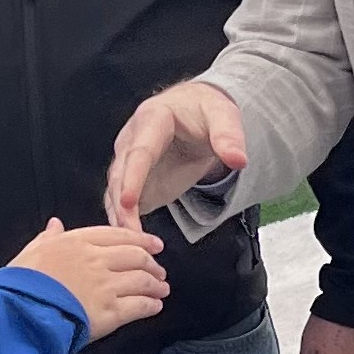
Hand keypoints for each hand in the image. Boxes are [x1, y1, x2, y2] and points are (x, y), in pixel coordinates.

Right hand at [7, 218, 165, 339]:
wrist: (20, 312)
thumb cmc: (20, 284)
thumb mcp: (30, 252)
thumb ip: (47, 237)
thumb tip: (55, 223)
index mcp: (77, 243)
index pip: (116, 235)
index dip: (140, 239)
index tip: (153, 244)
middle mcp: (95, 261)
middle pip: (135, 256)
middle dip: (151, 263)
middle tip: (159, 269)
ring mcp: (105, 286)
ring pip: (141, 280)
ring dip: (156, 284)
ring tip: (162, 289)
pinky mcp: (109, 313)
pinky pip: (139, 306)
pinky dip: (151, 305)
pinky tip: (156, 307)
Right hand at [105, 81, 244, 227]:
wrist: (193, 110)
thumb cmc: (204, 110)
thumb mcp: (222, 115)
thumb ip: (229, 136)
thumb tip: (238, 159)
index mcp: (152, 119)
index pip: (139, 152)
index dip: (133, 178)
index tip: (129, 202)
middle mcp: (132, 138)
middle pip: (121, 174)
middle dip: (122, 205)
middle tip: (130, 234)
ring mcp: (127, 159)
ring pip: (115, 189)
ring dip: (119, 216)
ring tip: (130, 243)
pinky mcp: (132, 178)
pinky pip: (121, 199)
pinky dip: (122, 219)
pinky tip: (129, 239)